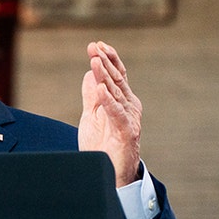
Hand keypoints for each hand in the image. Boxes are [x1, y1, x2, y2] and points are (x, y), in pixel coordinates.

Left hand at [79, 41, 142, 185]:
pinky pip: (117, 114)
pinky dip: (108, 101)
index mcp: (122, 101)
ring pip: (116, 93)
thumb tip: (89, 75)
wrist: (110, 174)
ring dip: (105, 76)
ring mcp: (129, 118)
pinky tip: (100, 90)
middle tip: (94, 46)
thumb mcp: (92, 116)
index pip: (116, 75)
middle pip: (116, 79)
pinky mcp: (127, 132)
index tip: (96, 45)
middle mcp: (129, 106)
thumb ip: (91, 97)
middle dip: (105, 61)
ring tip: (94, 62)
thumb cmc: (103, 146)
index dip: (107, 59)